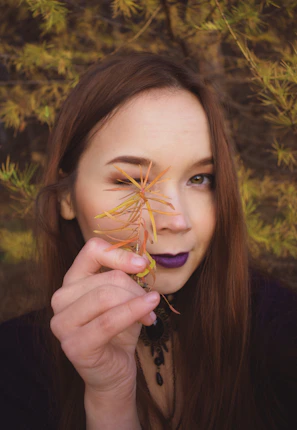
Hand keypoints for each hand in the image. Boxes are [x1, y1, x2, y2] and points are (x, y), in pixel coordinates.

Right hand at [50, 237, 159, 400]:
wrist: (115, 371)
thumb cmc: (120, 329)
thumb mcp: (124, 297)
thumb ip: (126, 278)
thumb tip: (141, 262)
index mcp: (72, 281)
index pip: (92, 250)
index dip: (119, 254)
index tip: (142, 265)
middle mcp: (61, 298)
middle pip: (107, 278)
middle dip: (136, 289)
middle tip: (152, 303)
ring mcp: (62, 323)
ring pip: (106, 296)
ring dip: (136, 302)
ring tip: (150, 314)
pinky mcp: (73, 345)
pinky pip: (109, 321)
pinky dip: (134, 312)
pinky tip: (150, 315)